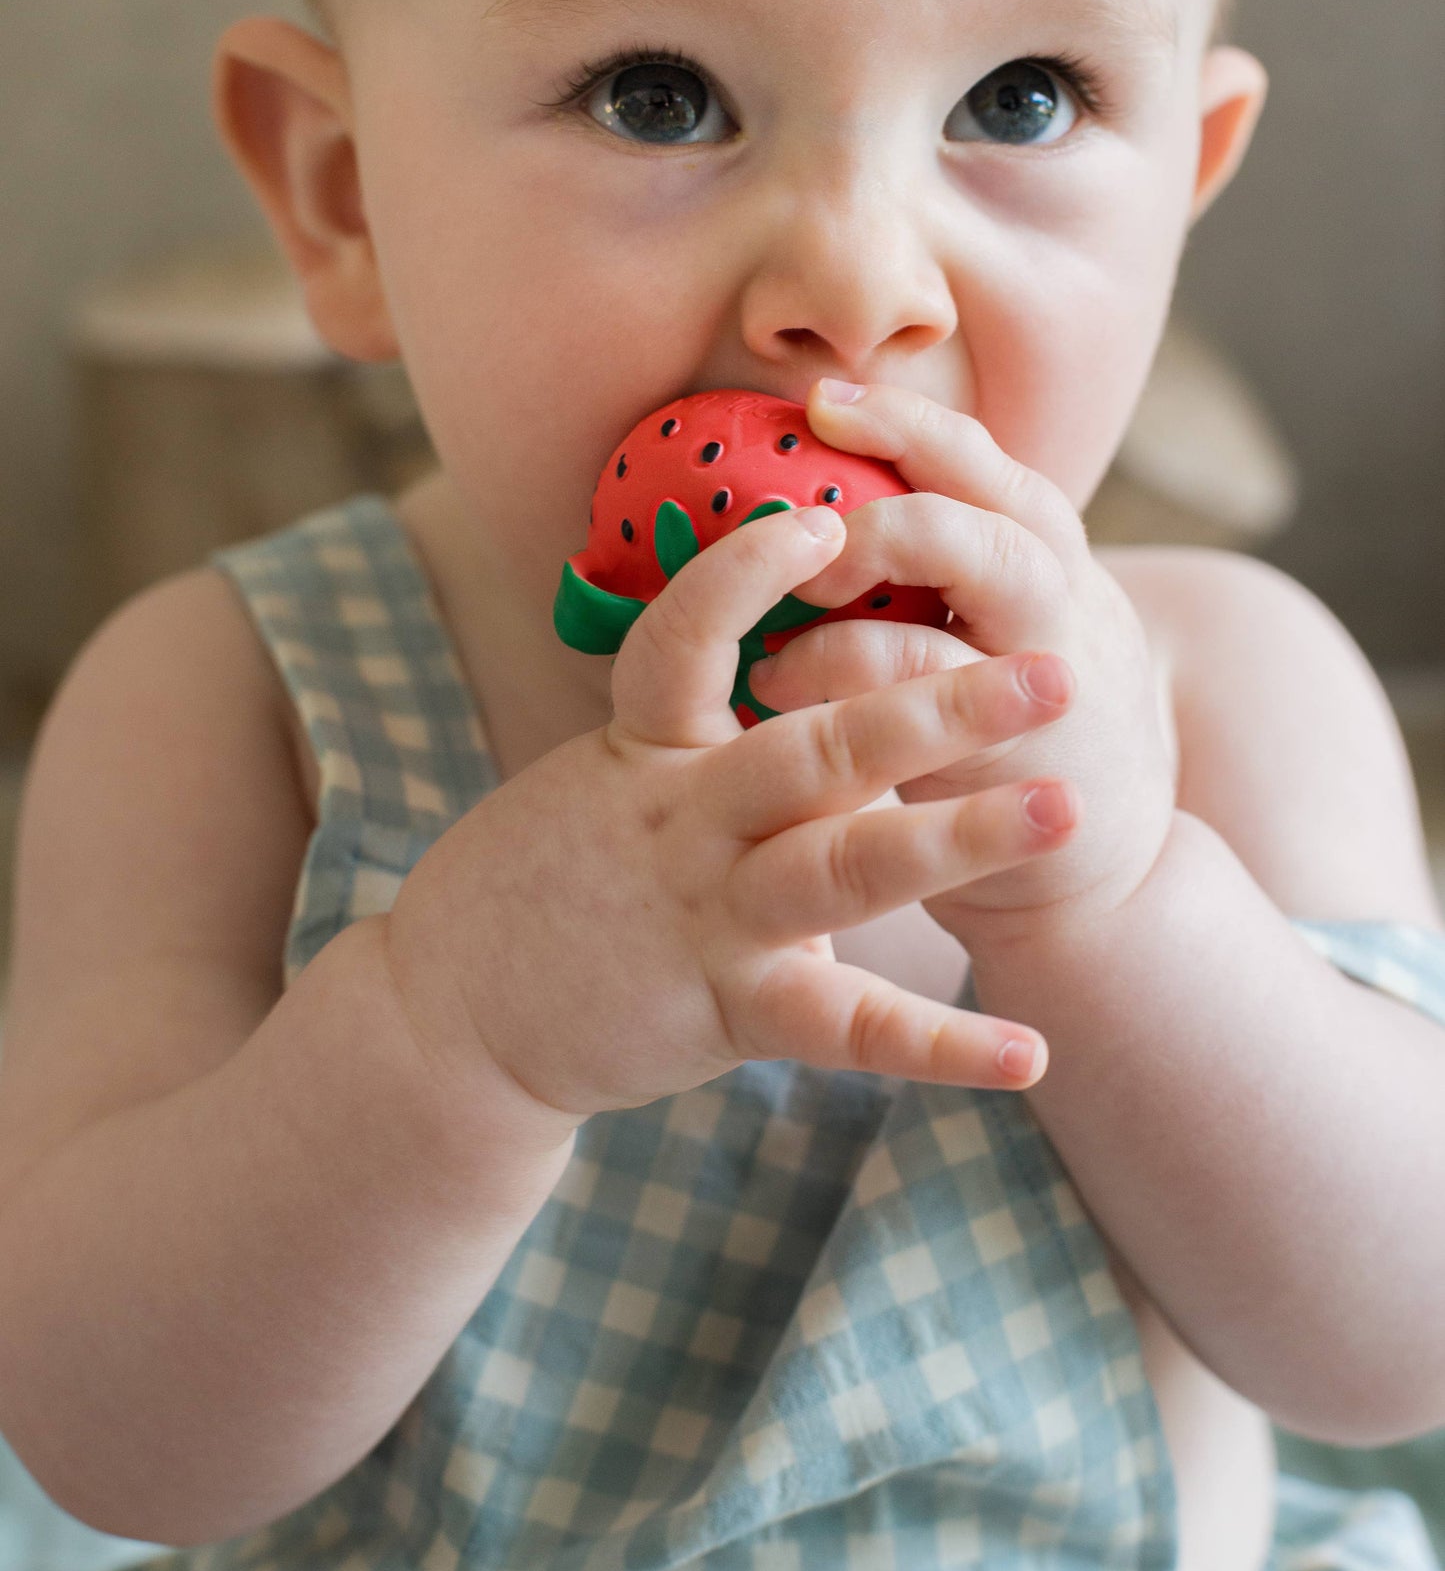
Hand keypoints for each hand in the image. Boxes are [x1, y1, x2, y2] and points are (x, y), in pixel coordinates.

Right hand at [383, 501, 1077, 1136]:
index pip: (686, 637)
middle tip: (1053, 670)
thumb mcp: (611, 773)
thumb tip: (827, 661)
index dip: (747, 577)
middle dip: (939, 703)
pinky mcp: (726, 1011)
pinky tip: (1028, 1049)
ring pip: (845, 868)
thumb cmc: (555, 870)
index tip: (826, 520)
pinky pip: (846, 1025)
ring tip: (1059, 807)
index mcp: (648, 746)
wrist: (450, 1013)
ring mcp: (706, 915)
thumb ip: (712, 727)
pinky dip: (940, 1044)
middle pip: (817, 746)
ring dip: (959, 839)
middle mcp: (684, 819)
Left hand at [746, 381, 1177, 945]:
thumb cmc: (1024, 740)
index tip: (820, 399)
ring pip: (953, 590)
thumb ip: (947, 572)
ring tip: (775, 620)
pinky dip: (832, 678)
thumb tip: (824, 505)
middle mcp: (1061, 602)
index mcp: (1052, 558)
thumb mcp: (1010, 635)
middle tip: (798, 528)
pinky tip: (775, 688)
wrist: (1104, 879)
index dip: (903, 424)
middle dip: (876, 507)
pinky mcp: (1012, 757)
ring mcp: (1044, 678)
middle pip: (979, 512)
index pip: (983, 464)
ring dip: (849, 590)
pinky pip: (912, 697)